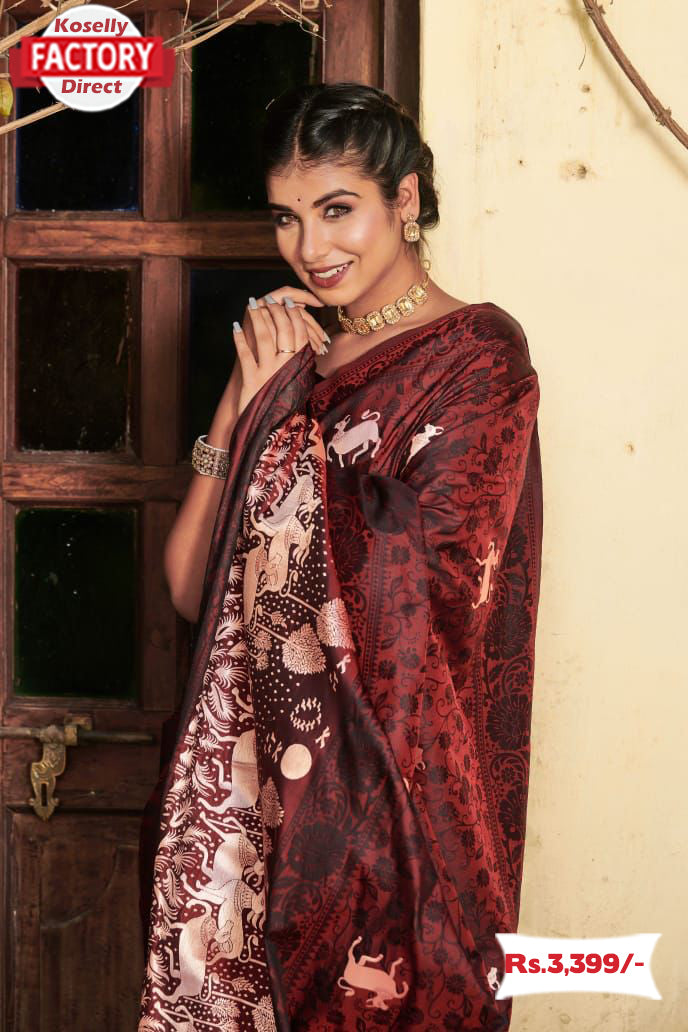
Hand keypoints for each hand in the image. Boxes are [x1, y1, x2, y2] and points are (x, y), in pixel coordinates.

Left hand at [234, 287, 326, 417]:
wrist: (267, 427)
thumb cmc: (282, 401)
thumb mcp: (298, 380)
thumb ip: (300, 358)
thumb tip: (297, 330)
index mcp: (301, 366)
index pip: (300, 331)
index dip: (293, 313)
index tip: (287, 301)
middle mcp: (287, 367)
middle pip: (284, 329)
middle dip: (276, 310)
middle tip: (268, 299)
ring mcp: (269, 372)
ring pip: (265, 337)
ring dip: (258, 317)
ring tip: (252, 306)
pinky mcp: (251, 380)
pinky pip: (245, 353)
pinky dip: (239, 338)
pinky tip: (235, 327)